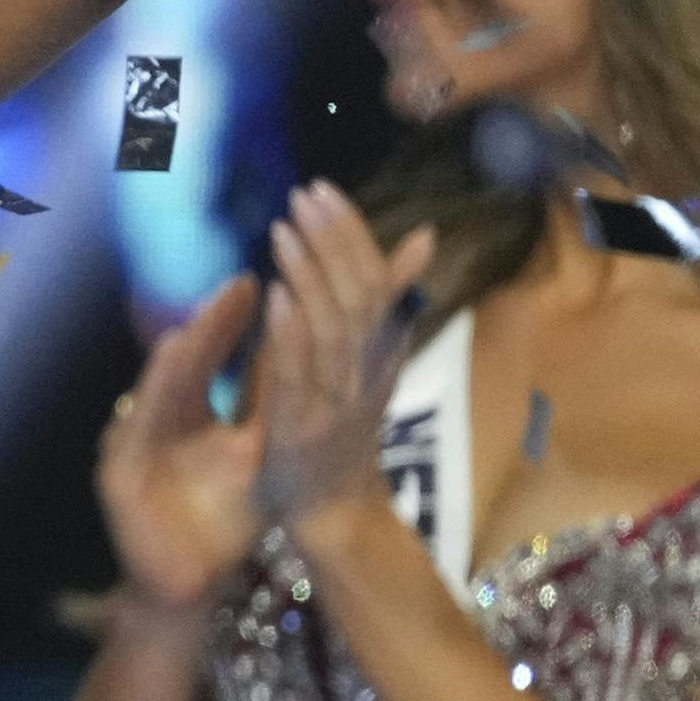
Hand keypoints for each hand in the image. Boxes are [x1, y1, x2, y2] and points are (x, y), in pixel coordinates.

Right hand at [98, 274, 271, 615]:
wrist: (190, 587)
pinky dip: (152, 392)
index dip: (230, 321)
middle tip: (238, 284)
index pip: (209, 357)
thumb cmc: (222, 523)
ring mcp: (131, 444)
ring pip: (159, 389)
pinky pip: (136, 427)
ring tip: (205, 313)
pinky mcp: (117, 474)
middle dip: (210, 323)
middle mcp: (156, 420)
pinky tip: (168, 362)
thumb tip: (300, 353)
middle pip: (184, 364)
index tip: (257, 281)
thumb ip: (266, 409)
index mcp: (187, 415)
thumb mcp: (255, 457)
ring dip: (181, 350)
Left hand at [257, 181, 438, 537]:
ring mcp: (338, 398)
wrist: (336, 513)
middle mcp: (366, 369)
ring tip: (284, 228)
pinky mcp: (306, 426)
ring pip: (334, 327)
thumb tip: (425, 235)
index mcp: (381, 349)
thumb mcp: (372, 359)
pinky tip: (275, 292)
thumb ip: (387, 299)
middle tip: (303, 193)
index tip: (323, 187)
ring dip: (310, 273)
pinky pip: (304, 373)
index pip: (374, 278)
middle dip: (332, 239)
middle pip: (359, 294)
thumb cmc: (345, 429)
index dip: (352, 231)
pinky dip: (293, 329)